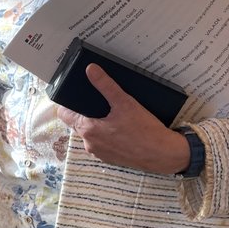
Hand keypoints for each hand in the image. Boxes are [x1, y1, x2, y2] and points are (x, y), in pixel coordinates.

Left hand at [55, 63, 189, 174]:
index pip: (64, 114)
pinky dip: (106, 135)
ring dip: (96, 123)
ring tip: (109, 112)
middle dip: (85, 112)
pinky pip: (102, 143)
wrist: (163, 155)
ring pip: (90, 133)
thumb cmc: (144, 130)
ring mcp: (99, 153)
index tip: (76, 95)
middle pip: (77, 122)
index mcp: (87, 130)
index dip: (68, 103)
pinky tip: (119, 126)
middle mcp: (89, 144)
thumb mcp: (125, 103)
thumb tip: (90, 69)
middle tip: (98, 100)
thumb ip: (105, 85)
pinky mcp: (110, 158)